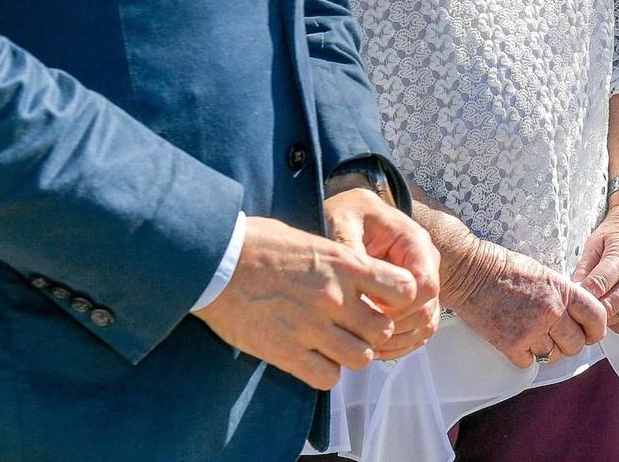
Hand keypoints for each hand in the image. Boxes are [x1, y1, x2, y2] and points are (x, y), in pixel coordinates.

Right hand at [193, 215, 418, 389]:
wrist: (215, 261)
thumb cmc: (259, 243)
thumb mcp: (312, 239)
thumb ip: (340, 261)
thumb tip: (359, 275)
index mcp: (344, 263)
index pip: (403, 287)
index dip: (400, 298)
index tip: (385, 299)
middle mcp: (335, 297)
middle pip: (383, 329)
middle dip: (374, 331)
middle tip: (356, 327)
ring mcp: (311, 327)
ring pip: (361, 358)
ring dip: (353, 354)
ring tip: (336, 345)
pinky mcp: (286, 352)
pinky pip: (327, 378)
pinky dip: (326, 373)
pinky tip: (315, 359)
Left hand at [323, 188, 442, 357]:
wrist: (348, 213)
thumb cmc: (345, 214)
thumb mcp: (340, 221)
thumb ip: (349, 249)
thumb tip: (354, 285)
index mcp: (413, 241)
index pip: (424, 285)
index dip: (398, 306)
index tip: (366, 310)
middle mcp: (424, 262)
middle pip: (427, 309)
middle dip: (394, 327)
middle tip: (358, 332)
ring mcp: (420, 282)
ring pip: (426, 324)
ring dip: (396, 340)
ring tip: (361, 343)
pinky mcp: (413, 298)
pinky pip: (418, 331)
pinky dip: (398, 344)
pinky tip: (371, 344)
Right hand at [444, 237, 609, 368]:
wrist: (471, 273)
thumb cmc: (506, 270)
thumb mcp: (545, 274)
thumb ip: (564, 296)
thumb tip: (578, 317)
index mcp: (562, 290)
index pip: (597, 317)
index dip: (597, 330)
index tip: (591, 334)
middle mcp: (551, 311)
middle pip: (575, 344)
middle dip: (569, 344)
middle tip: (557, 337)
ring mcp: (531, 330)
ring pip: (552, 356)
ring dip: (545, 350)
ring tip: (532, 335)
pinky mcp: (510, 344)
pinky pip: (529, 363)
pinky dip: (525, 356)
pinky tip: (518, 340)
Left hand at [573, 200, 618, 335]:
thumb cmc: (617, 234)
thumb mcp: (595, 243)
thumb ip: (584, 268)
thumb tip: (572, 292)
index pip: (599, 285)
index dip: (582, 295)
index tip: (569, 299)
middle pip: (608, 307)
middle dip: (590, 309)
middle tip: (578, 306)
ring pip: (616, 319)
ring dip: (602, 315)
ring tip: (595, 301)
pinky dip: (615, 320)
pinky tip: (610, 305)